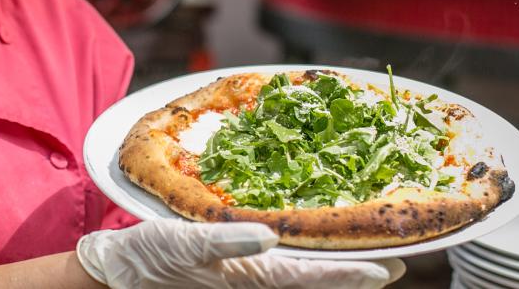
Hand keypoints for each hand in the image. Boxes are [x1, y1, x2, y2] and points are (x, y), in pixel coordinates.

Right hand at [76, 219, 404, 288]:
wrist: (119, 271)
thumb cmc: (150, 254)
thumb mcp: (183, 241)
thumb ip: (226, 241)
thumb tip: (269, 235)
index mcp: (248, 277)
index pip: (310, 278)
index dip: (349, 274)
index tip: (387, 270)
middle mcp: (255, 283)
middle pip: (316, 283)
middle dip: (356, 274)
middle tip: (398, 263)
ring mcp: (248, 281)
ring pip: (303, 280)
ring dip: (336, 273)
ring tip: (372, 262)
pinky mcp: (237, 274)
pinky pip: (282, 275)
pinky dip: (307, 268)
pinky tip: (316, 255)